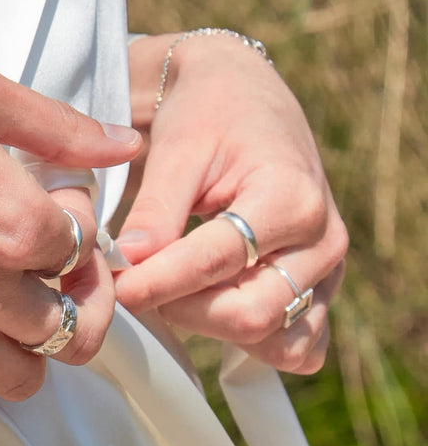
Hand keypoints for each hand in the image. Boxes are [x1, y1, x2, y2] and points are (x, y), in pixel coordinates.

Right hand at [0, 41, 139, 398]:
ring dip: (31, 339)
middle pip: (74, 326)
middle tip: (47, 252)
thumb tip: (122, 145)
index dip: (79, 214)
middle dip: (76, 289)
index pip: (89, 247)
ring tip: (9, 293)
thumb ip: (56, 127)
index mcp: (13, 221)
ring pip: (22, 374)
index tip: (50, 188)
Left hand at [115, 33, 347, 373]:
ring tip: (171, 289)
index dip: (159, 281)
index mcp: (292, 197)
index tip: (116, 286)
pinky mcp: (321, 291)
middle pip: (251, 314)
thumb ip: (156, 211)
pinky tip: (208, 305)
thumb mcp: (178, 149)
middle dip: (182, 309)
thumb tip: (130, 264)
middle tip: (136, 285)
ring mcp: (329, 272)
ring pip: (278, 342)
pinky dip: (252, 341)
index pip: (218, 262)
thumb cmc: (208, 116)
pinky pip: (297, 347)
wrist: (245, 98)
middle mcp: (323, 241)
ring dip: (214, 329)